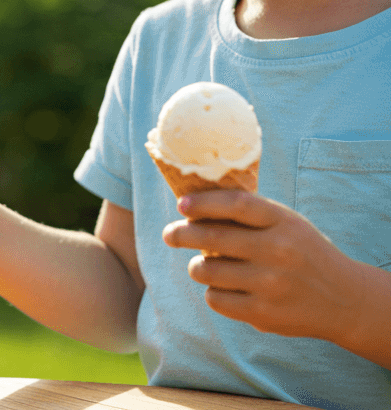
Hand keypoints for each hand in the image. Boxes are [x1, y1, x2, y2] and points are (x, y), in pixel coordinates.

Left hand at [162, 190, 365, 341]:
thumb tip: (192, 205)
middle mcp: (278, 251)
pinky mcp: (262, 313)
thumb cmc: (303, 253)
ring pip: (206, 270)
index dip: (203, 202)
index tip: (181, 205)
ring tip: (205, 266)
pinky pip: (215, 299)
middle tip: (170, 234)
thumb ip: (249, 215)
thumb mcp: (287, 225)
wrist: (345, 300)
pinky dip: (214, 293)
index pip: (236, 204)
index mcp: (284, 223)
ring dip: (198, 267)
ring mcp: (270, 284)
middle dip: (181, 234)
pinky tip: (227, 289)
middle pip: (212, 236)